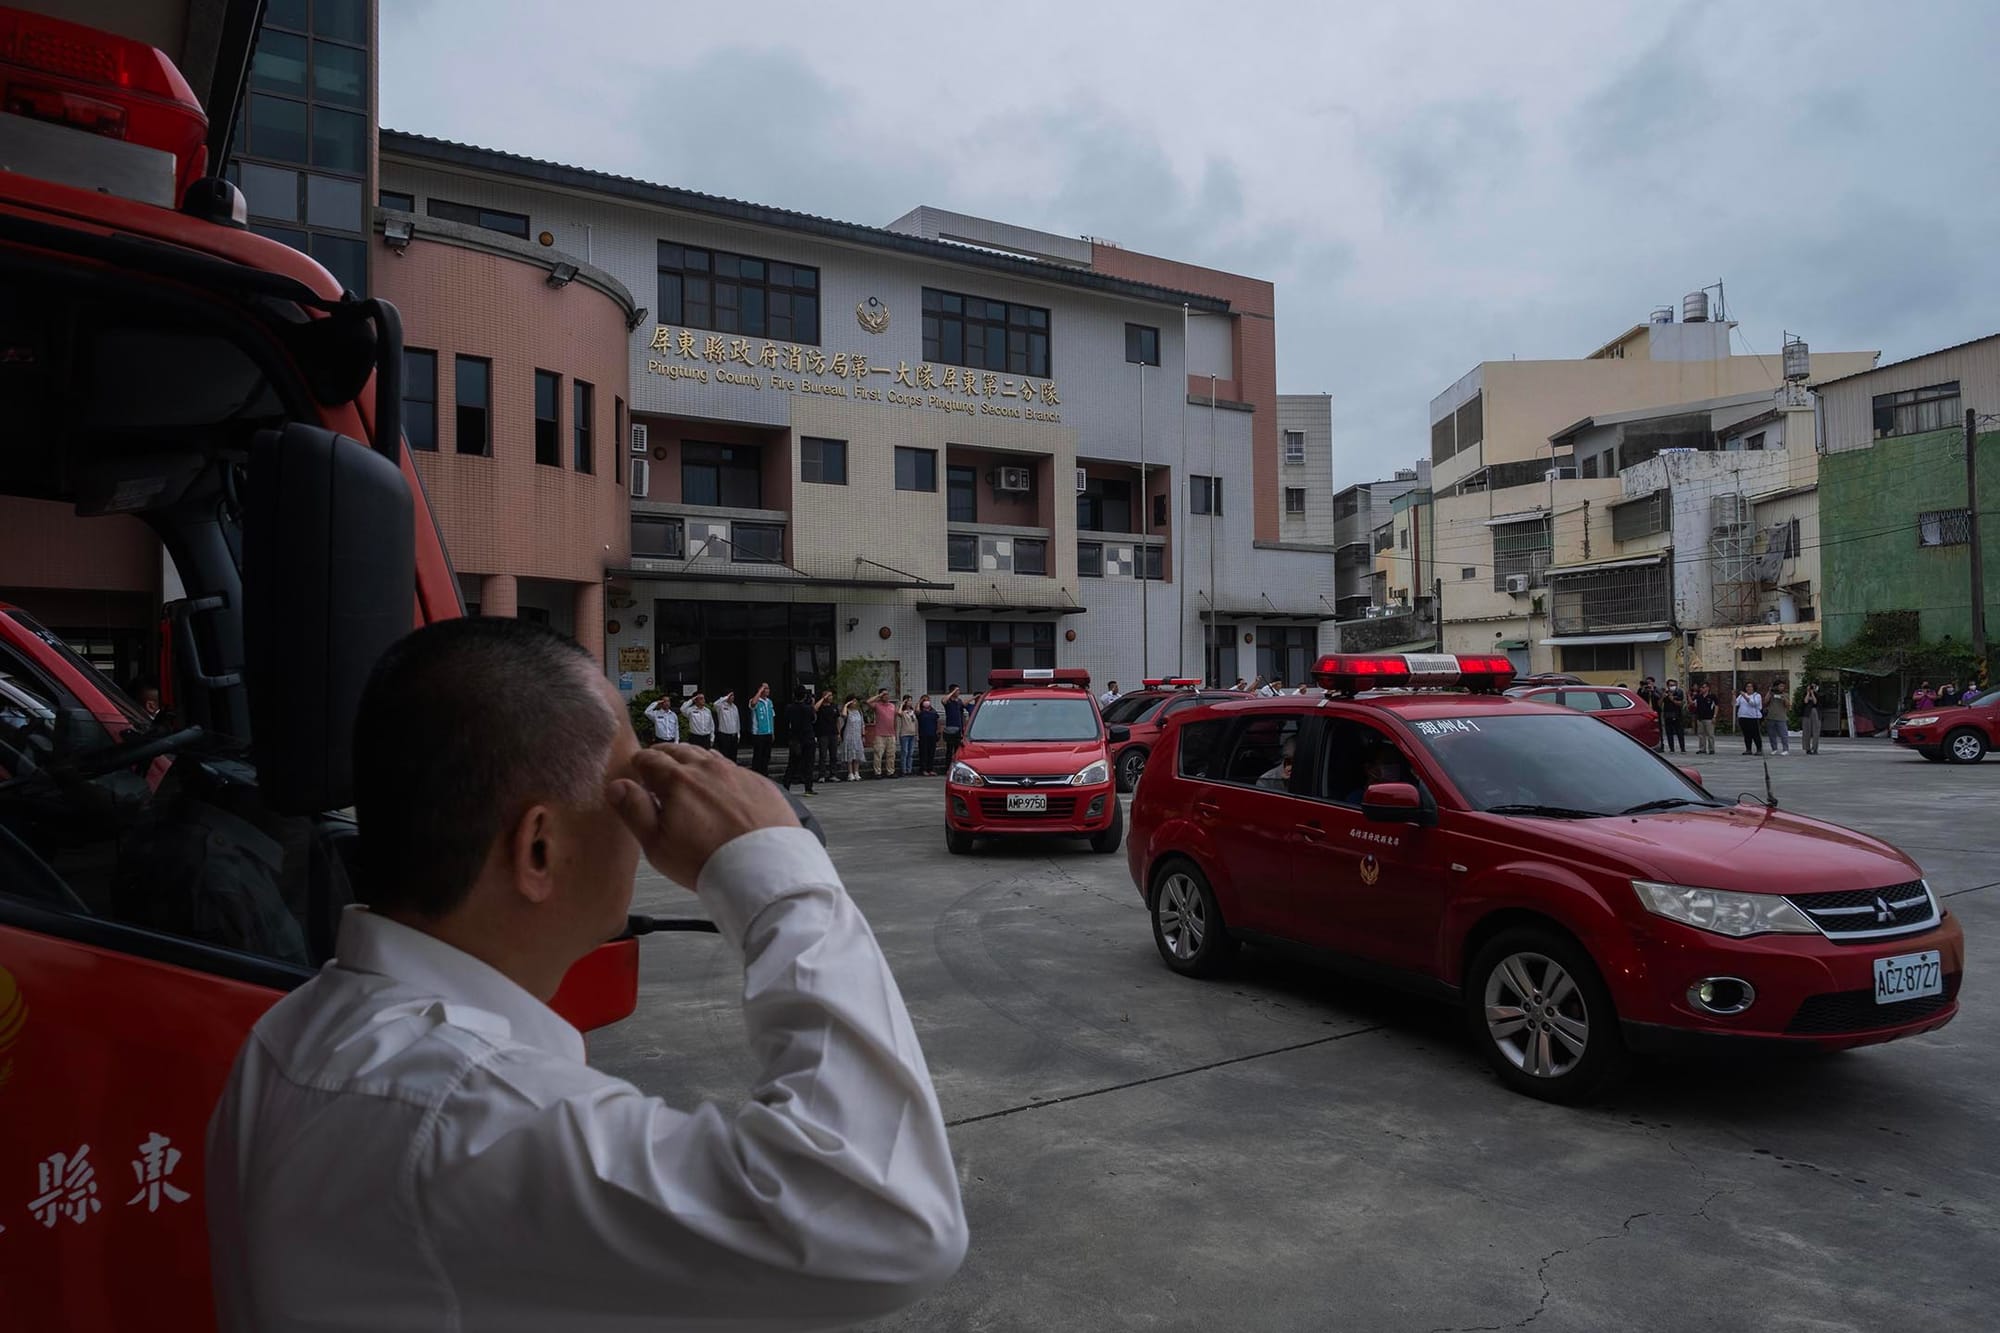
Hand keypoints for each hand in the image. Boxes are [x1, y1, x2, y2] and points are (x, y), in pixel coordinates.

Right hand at [608, 744, 799, 888]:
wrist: (763, 869)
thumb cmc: (706, 861)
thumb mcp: (656, 844)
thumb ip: (634, 810)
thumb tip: (617, 786)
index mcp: (677, 779)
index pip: (649, 758)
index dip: (639, 764)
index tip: (636, 770)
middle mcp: (707, 768)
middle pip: (679, 751)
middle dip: (664, 757)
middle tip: (658, 768)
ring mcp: (736, 773)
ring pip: (708, 757)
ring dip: (693, 763)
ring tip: (687, 776)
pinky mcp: (760, 784)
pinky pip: (734, 771)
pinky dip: (722, 776)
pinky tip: (721, 792)